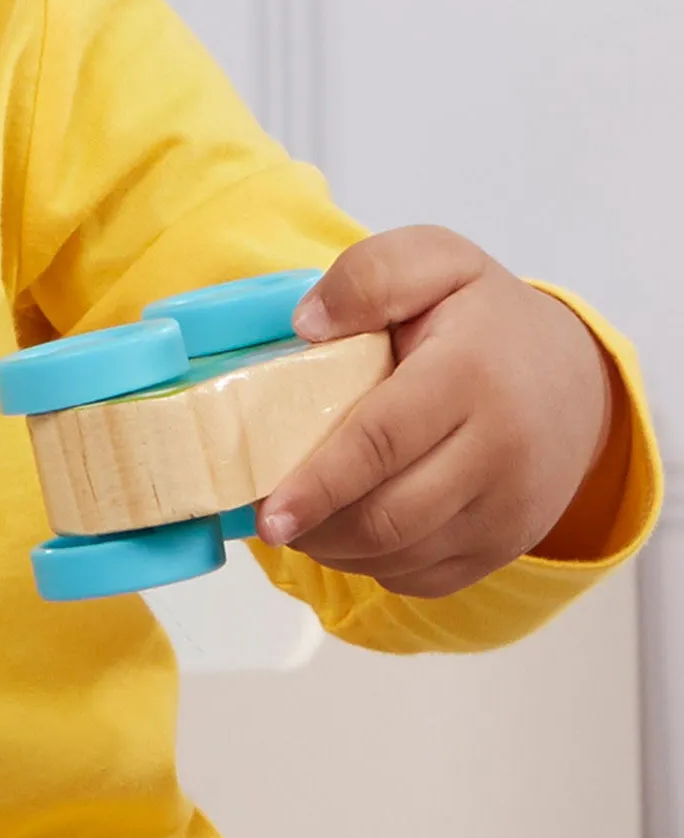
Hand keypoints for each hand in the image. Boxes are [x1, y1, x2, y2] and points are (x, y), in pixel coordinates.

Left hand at [256, 226, 620, 595]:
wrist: (574, 375)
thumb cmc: (484, 316)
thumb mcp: (435, 259)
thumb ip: (371, 276)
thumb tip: (306, 326)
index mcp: (469, 376)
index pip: (381, 441)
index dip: (317, 482)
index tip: (266, 510)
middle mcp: (499, 453)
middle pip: (389, 515)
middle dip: (315, 526)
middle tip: (264, 516)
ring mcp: (508, 510)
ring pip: (403, 555)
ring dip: (335, 549)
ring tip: (296, 519)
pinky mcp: (506, 546)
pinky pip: (425, 577)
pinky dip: (372, 564)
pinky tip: (343, 531)